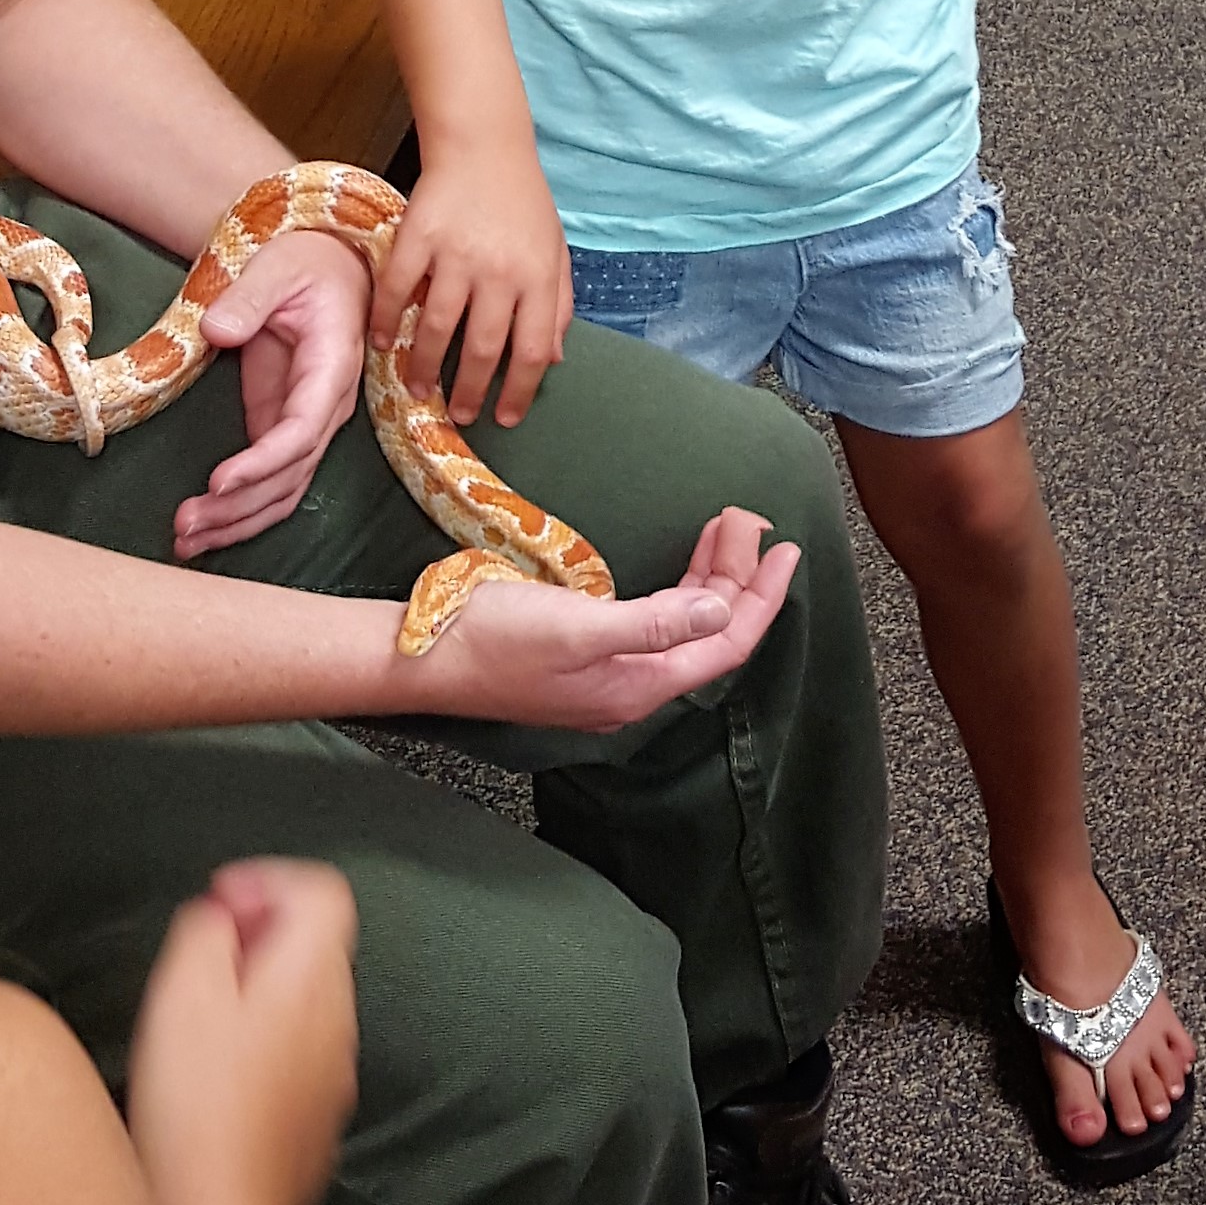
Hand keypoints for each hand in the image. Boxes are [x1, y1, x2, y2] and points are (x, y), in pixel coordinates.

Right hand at [126, 858, 363, 1204]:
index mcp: (311, 980)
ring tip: (197, 1018)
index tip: (220, 902)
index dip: (269, 881)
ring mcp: (331, 1077)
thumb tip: (220, 915)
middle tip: (201, 957)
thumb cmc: (196, 1112)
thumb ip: (206, 933)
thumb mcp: (182, 994)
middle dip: (258, 935)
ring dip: (257, 992)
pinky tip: (212, 1077)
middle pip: (316, 946)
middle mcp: (336, 1023)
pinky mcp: (314, 1122)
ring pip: (304, 1003)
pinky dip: (260, 1045)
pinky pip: (296, 1058)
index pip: (324, 892)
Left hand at [173, 230, 371, 557]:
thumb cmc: (307, 261)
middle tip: (184, 525)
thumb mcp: (277, 265)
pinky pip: (270, 482)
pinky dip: (240, 510)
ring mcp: (306, 422)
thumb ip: (249, 296)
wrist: (331, 264)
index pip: (301, 429)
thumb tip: (216, 332)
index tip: (219, 481)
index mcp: (330, 367)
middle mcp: (326, 407)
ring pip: (281, 491)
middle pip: (289, 475)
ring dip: (236, 522)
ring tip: (184, 542)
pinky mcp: (282, 426)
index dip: (262, 462)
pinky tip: (204, 530)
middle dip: (238, 507)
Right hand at [367, 134, 573, 431]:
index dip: (519, 391)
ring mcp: (456, 253)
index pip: (533, 350)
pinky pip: (397, 289)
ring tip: (421, 390)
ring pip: (437, 327)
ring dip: (426, 367)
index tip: (505, 417)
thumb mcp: (556, 252)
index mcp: (538, 276)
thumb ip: (557, 305)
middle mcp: (500, 270)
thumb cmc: (523, 202)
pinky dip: (387, 321)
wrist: (485, 145)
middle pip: (484, 348)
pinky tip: (383, 343)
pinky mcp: (418, 236)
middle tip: (460, 415)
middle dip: (471, 392)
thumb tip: (552, 360)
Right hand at [399, 501, 798, 729]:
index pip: (724, 645)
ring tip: (724, 526)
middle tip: (746, 519)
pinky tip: (677, 565)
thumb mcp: (578, 627)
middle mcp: (629, 685)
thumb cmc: (493, 638)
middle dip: (735, 576)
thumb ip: (652, 622)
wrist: (419, 657)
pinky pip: (652, 618)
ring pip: (678, 622)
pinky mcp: (583, 655)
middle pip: (705, 630)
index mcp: (637, 685)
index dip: (762, 599)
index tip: (787, 550)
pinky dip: (674, 588)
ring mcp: (606, 672)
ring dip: (706, 577)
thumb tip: (719, 616)